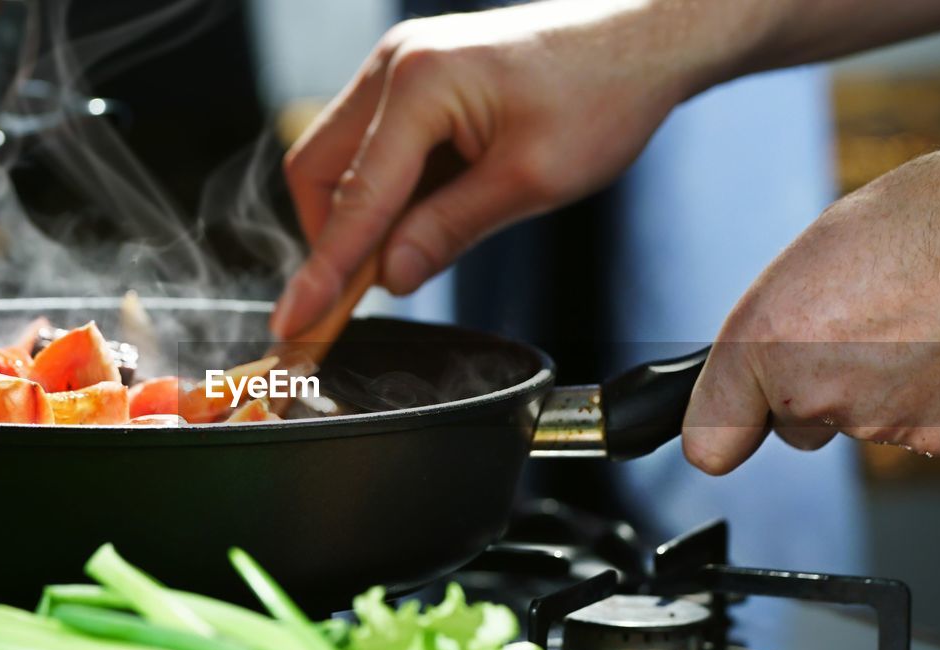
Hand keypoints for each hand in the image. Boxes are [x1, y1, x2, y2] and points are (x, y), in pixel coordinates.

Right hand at [271, 0, 782, 337]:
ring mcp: (402, 66)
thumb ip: (450, 230)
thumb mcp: (530, 181)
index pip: (353, 197)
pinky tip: (425, 216)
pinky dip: (386, 191)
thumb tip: (392, 278)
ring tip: (413, 250)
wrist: (644, 37)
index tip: (294, 323)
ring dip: (362, 215)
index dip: (323, 270)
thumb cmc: (601, 94)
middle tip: (362, 292)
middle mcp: (394, 64)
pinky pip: (375, 145)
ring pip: (341, 158)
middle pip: (318, 169)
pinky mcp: (417, 78)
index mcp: (419, 84)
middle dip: (332, 237)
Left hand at [682, 137, 939, 473]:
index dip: (723, 428)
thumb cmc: (935, 217)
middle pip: (793, 419)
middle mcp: (815, 392)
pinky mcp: (938, 437)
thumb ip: (780, 322)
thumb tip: (768, 358)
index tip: (729, 423)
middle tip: (861, 322)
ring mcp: (879, 421)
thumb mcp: (819, 252)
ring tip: (916, 315)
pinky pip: (912, 422)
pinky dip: (926, 393)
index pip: (710, 440)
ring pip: (856, 419)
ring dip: (875, 382)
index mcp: (767, 338)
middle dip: (813, 384)